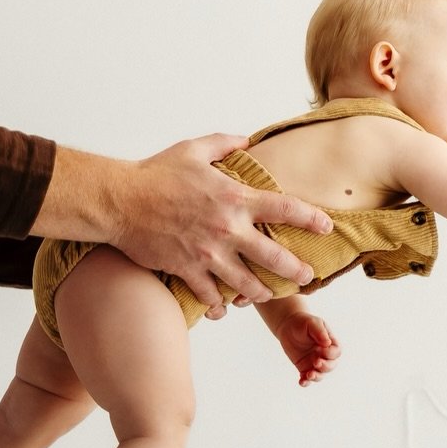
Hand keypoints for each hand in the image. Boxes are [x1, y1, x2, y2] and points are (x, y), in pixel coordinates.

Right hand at [111, 134, 333, 312]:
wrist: (120, 200)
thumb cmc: (156, 172)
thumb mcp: (195, 149)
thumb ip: (225, 143)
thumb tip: (246, 140)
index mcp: (235, 198)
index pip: (286, 209)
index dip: (312, 219)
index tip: (326, 227)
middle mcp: (228, 228)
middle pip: (275, 257)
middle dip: (296, 270)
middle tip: (308, 276)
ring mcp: (208, 253)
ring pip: (247, 284)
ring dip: (261, 292)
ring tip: (269, 294)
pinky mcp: (187, 270)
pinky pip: (210, 295)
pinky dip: (219, 305)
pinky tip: (224, 307)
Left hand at [274, 309, 340, 387]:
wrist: (288, 326)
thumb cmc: (303, 322)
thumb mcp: (312, 323)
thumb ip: (320, 332)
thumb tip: (327, 343)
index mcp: (330, 343)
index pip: (336, 352)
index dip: (330, 354)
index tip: (320, 349)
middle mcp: (324, 354)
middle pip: (331, 366)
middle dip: (325, 367)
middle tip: (316, 362)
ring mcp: (314, 362)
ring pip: (321, 375)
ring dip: (317, 377)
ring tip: (309, 375)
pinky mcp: (304, 368)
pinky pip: (307, 378)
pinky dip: (306, 382)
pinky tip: (301, 381)